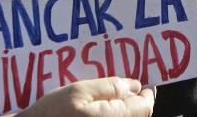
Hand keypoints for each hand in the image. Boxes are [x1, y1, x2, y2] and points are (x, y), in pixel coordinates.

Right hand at [16, 77, 154, 116]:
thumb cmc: (50, 113)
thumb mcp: (79, 91)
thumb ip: (110, 87)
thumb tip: (135, 86)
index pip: (146, 106)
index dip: (146, 93)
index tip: (142, 84)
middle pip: (139, 115)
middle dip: (135, 101)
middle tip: (123, 88)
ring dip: (123, 109)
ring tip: (107, 98)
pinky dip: (110, 114)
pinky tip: (98, 110)